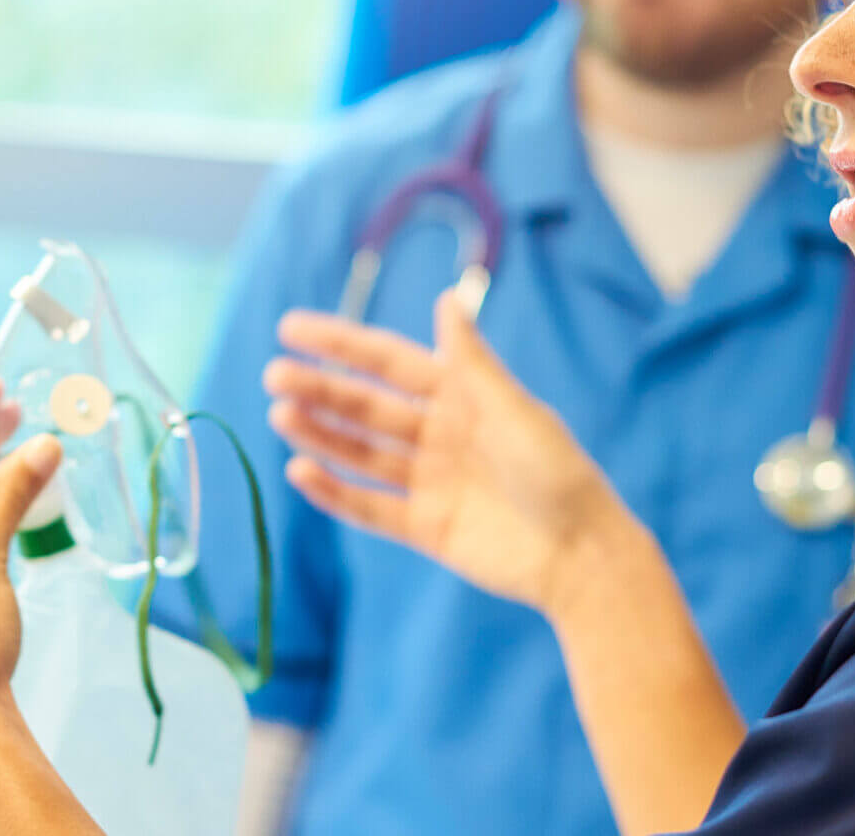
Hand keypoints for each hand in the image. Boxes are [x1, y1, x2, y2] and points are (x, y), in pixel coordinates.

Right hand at [264, 291, 633, 616]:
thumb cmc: (558, 473)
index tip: (291, 328)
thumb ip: (470, 362)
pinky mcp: (424, 527)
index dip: (341, 343)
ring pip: (360, 452)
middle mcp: (439, 434)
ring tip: (279, 416)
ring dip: (319, 434)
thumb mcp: (513, 409)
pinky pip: (368, 506)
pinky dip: (334, 491)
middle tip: (274, 376)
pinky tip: (301, 471)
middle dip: (320, 389)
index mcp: (462, 396)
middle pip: (366, 407)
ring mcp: (429, 481)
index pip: (388, 362)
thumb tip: (445, 299)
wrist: (580, 555)